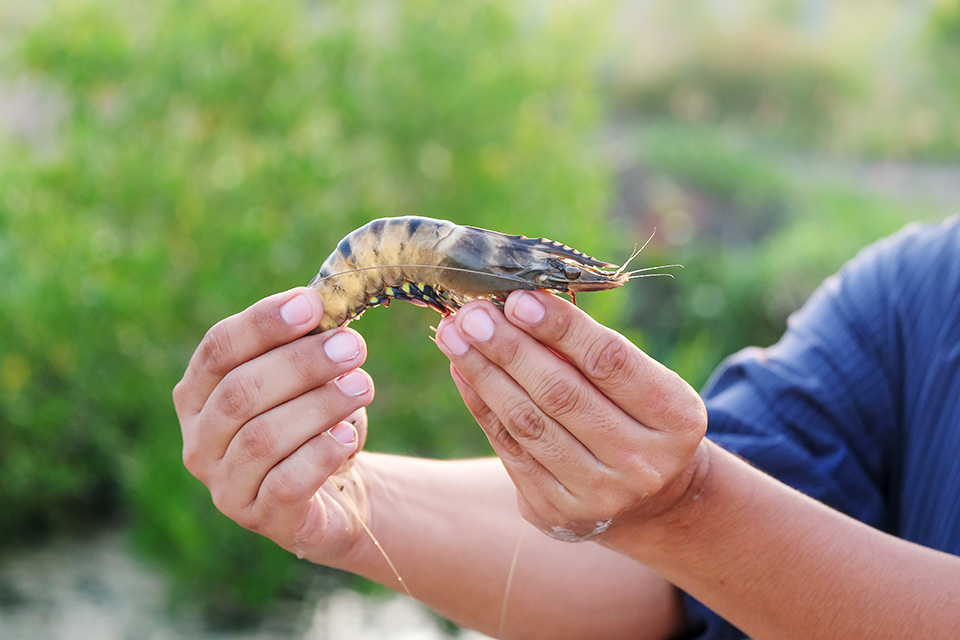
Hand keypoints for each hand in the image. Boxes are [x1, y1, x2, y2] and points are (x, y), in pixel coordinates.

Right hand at [173, 288, 374, 562]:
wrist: (334, 492)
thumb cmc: (313, 421)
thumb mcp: (307, 378)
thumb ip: (305, 342)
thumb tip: (322, 303)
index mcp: (198, 395)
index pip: (219, 348)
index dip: (264, 323)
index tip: (314, 305)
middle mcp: (199, 442)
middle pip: (241, 392)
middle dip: (301, 363)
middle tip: (354, 347)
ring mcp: (225, 486)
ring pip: (262, 438)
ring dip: (319, 405)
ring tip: (364, 386)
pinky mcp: (262, 519)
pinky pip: (286, 484)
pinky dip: (321, 454)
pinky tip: (349, 435)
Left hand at [434, 290, 706, 541]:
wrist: (652, 499)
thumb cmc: (639, 416)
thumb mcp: (643, 382)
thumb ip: (590, 349)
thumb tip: (517, 306)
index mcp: (676, 418)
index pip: (609, 361)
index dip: (560, 327)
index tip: (517, 297)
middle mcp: (642, 463)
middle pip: (561, 393)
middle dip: (509, 347)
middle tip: (471, 313)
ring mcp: (599, 495)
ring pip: (528, 423)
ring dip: (484, 373)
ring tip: (454, 336)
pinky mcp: (557, 513)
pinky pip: (509, 449)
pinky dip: (481, 405)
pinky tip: (462, 371)